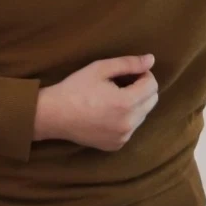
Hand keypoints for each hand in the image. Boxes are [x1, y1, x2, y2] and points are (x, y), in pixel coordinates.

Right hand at [33, 55, 159, 151]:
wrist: (53, 115)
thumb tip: (151, 59)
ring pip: (142, 115)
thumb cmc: (75, 88)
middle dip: (142, 89)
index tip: (129, 73)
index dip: (144, 75)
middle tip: (122, 83)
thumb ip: (129, 63)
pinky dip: (126, 119)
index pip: (152, 86)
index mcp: (126, 103)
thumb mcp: (100, 68)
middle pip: (152, 101)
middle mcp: (128, 123)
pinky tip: (108, 113)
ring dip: (135, 104)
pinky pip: (131, 128)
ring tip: (113, 98)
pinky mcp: (116, 145)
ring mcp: (123, 137)